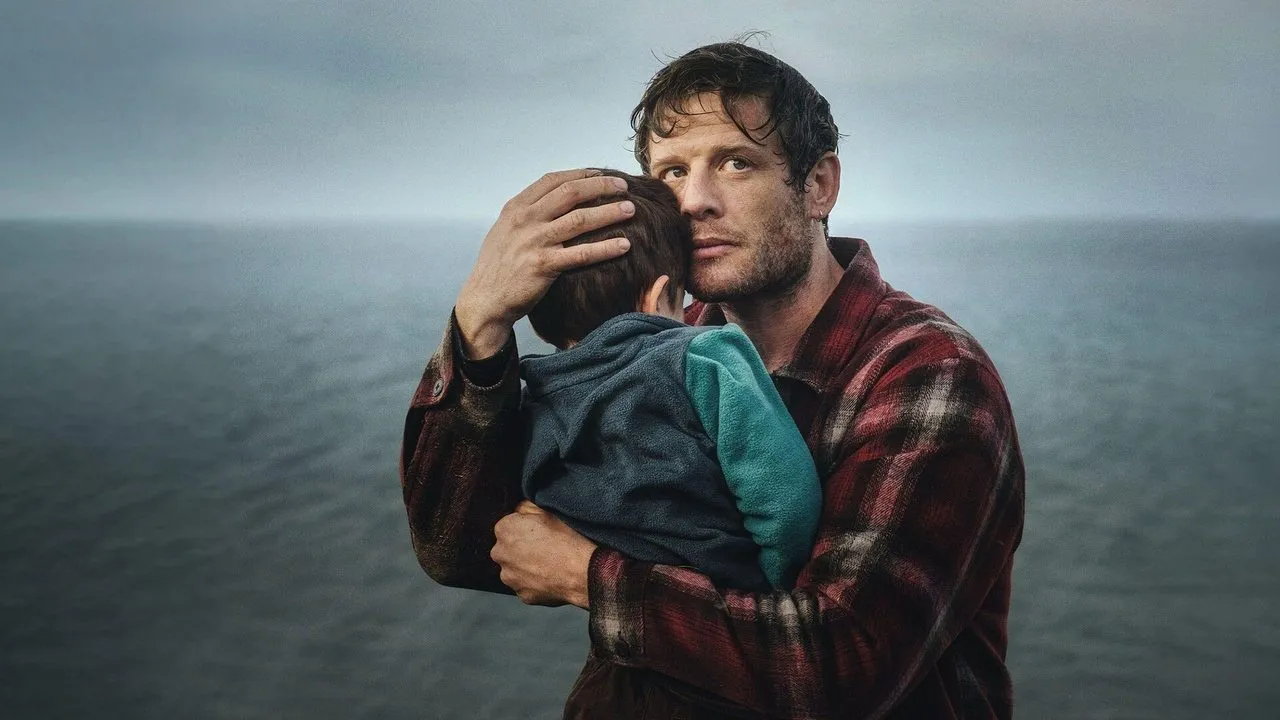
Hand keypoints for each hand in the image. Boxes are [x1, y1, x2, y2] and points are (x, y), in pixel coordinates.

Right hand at [455, 170, 634, 357]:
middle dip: (600, 186)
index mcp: (516, 208)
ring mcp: (534, 242)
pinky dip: (605, 248)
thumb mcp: (505, 231)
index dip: (581, 174)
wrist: (484, 300)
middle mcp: (525, 220)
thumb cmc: (498, 267)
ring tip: (631, 209)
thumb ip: (527, 214)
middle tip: (623, 187)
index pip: (553, 180)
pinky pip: (581, 254)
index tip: (601, 173)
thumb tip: (553, 200)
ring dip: (609, 212)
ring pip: (579, 219)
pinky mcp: (543, 265)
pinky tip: (623, 245)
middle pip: (570, 193)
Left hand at [491, 500, 596, 607]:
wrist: (583, 572)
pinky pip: (526, 586)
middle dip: (520, 548)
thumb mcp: (548, 510)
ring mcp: (510, 577)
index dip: (525, 527)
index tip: (539, 531)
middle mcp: (501, 554)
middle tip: (544, 547)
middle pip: (508, 549)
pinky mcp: (522, 595)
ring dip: (526, 567)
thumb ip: (526, 507)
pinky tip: (551, 576)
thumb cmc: (568, 539)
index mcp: (505, 529)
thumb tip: (519, 510)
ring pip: (515, 569)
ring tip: (549, 563)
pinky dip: (535, 583)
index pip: (508, 526)